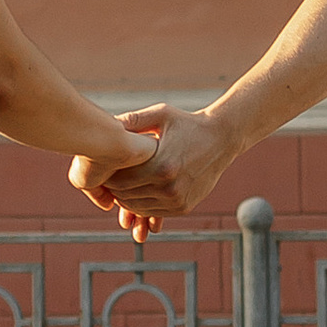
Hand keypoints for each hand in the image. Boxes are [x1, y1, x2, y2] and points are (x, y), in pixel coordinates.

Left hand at [96, 103, 233, 224]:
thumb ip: (132, 120)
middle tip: (109, 177)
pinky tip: (138, 190)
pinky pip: (152, 212)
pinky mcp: (184, 207)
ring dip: (125, 199)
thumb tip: (106, 124)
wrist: (222, 139)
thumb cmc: (188, 124)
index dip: (106, 176)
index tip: (104, 167)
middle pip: (125, 197)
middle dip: (113, 189)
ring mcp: (177, 200)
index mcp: (161, 166)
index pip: (118, 181)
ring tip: (123, 183)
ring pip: (136, 208)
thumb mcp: (161, 115)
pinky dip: (141, 205)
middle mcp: (169, 188)